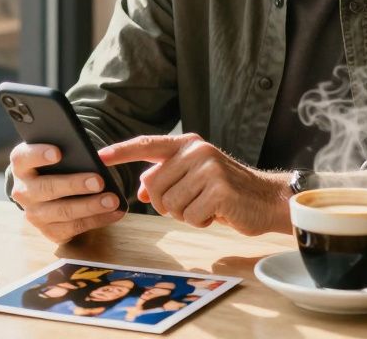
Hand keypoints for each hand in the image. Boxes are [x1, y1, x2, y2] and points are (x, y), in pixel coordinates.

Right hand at [9, 142, 123, 242]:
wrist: (49, 194)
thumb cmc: (57, 166)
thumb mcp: (55, 154)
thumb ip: (66, 150)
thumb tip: (90, 153)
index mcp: (21, 166)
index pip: (23, 158)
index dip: (39, 155)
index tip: (58, 152)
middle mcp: (23, 192)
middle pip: (47, 188)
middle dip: (74, 185)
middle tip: (98, 181)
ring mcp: (34, 214)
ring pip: (63, 211)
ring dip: (91, 206)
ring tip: (113, 199)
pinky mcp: (49, 231)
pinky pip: (75, 227)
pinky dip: (98, 219)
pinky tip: (115, 212)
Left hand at [99, 133, 290, 235]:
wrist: (267, 199)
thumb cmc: (228, 191)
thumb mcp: (195, 178)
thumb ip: (168, 177)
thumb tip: (141, 187)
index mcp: (189, 144)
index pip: (148, 145)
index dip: (122, 151)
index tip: (100, 156)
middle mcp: (197, 151)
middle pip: (155, 186)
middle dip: (167, 205)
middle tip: (192, 204)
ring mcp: (209, 169)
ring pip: (171, 205)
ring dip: (187, 214)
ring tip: (208, 206)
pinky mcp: (219, 190)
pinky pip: (190, 216)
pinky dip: (201, 222)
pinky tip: (217, 213)